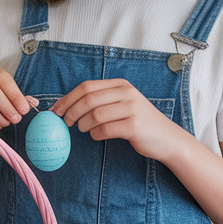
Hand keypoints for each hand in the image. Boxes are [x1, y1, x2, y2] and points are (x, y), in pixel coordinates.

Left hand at [51, 79, 178, 160]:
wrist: (167, 138)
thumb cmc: (139, 123)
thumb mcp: (123, 104)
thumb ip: (101, 101)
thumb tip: (68, 107)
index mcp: (120, 85)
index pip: (87, 86)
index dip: (67, 98)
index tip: (55, 110)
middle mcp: (126, 93)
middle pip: (88, 99)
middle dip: (71, 111)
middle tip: (65, 123)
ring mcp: (132, 109)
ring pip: (95, 114)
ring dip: (83, 124)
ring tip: (83, 130)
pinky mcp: (134, 126)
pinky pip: (105, 129)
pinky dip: (95, 134)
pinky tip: (97, 136)